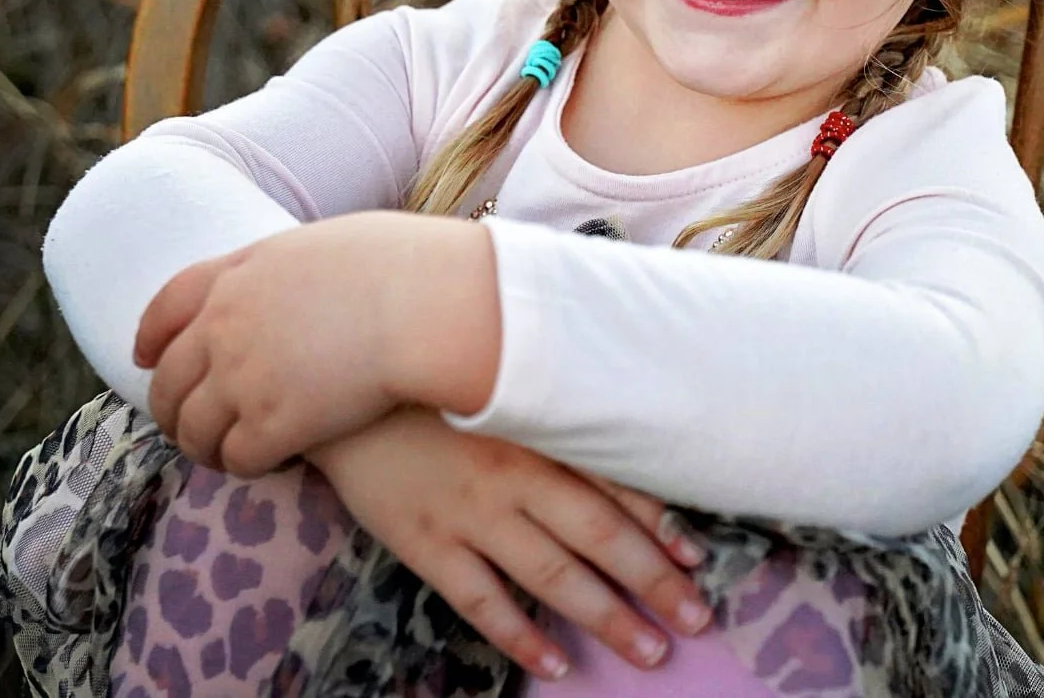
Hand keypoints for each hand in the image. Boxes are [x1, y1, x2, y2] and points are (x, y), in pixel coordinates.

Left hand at [134, 221, 414, 474]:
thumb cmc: (403, 266)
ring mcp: (241, 377)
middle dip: (170, 409)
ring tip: (225, 455)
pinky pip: (236, 459)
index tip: (145, 358)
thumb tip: (296, 289)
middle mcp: (223, 325)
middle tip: (188, 426)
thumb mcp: (326, 245)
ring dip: (203, 448)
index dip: (150, 338)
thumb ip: (289, 272)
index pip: (166, 307)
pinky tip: (272, 463)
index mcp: (237, 274)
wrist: (425, 305)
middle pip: (168, 379)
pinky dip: (244, 466)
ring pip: (192, 430)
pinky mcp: (271, 425)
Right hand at [308, 405, 716, 679]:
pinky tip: (557, 664)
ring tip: (650, 652)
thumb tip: (623, 424)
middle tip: (698, 620)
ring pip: (552, 576)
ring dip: (606, 617)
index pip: (615, 483)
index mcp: (539, 431)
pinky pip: (481, 601)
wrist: (344, 383)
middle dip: (654, 582)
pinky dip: (521, 635)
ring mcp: (470, 515)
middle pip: (599, 537)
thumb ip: (557, 404)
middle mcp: (515, 477)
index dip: (661, 523)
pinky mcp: (427, 544)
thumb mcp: (502, 379)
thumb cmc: (434, 378)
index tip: (700, 558)